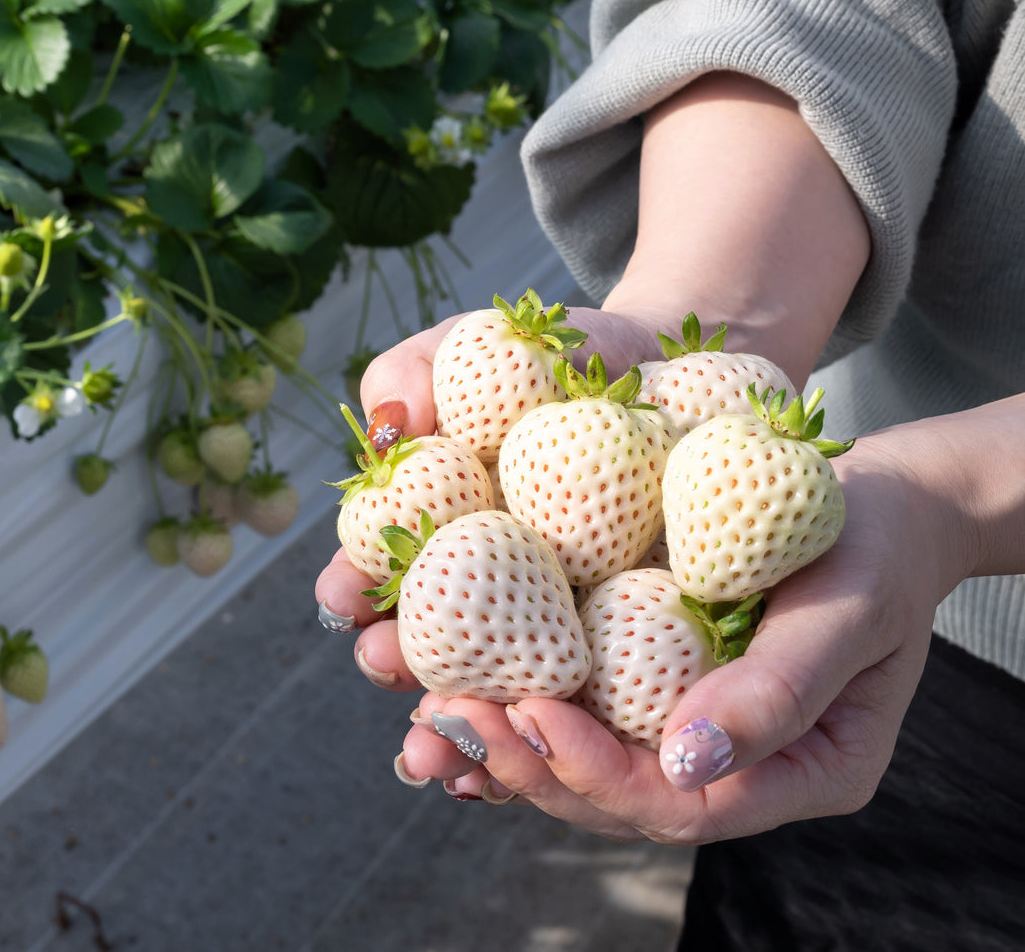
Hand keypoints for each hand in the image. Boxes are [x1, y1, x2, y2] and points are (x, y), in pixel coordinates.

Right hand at [313, 305, 659, 682]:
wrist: (671, 371)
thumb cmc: (556, 357)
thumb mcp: (481, 345)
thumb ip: (412, 373)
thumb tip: (385, 427)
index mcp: (430, 529)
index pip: (374, 573)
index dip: (350, 590)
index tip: (339, 595)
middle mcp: (481, 586)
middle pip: (427, 642)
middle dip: (396, 662)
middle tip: (384, 660)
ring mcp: (550, 620)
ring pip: (499, 682)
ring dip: (469, 708)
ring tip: (455, 716)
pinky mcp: (623, 637)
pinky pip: (590, 685)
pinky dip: (565, 714)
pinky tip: (555, 727)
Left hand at [315, 308, 971, 844]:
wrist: (883, 500)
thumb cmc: (879, 542)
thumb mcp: (848, 607)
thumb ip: (779, 689)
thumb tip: (684, 762)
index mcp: (796, 773)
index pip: (678, 807)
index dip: (592, 771)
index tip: (527, 712)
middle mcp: (731, 767)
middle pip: (613, 798)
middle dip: (522, 764)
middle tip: (443, 717)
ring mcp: (686, 731)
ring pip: (582, 764)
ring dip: (498, 745)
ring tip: (425, 712)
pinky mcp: (651, 685)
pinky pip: (577, 707)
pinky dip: (514, 700)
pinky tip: (450, 680)